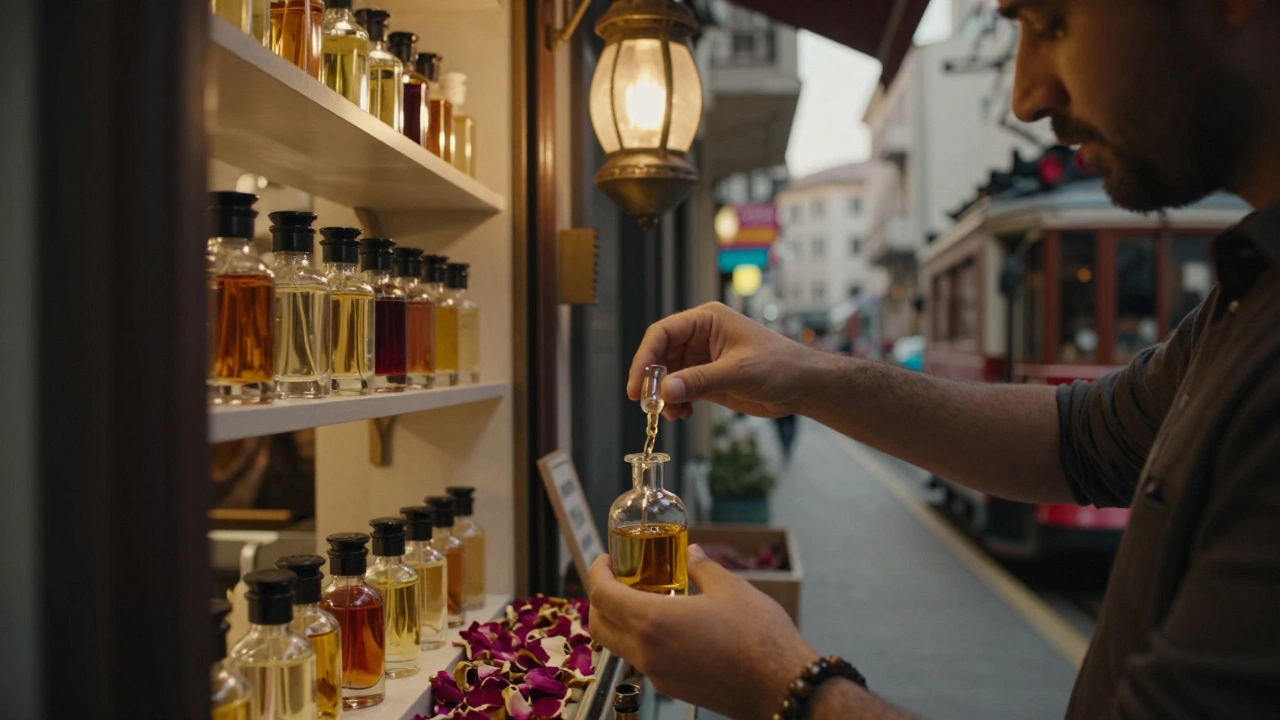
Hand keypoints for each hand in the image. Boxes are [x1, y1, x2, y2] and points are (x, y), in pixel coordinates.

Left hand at [588, 545, 817, 719]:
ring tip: (648, 596)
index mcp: (653, 622)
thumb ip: (703, 568)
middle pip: (599, 624)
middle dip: (601, 597)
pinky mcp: (672, 688)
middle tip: (620, 577)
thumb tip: (692, 552)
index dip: (597, 572)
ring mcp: (657, 675)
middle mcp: (647, 652)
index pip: (601, 595)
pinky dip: (642, 638)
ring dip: (621, 619)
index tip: (607, 560)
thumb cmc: (759, 638)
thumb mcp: (731, 589)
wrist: (781, 687)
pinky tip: (671, 622)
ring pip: (619, 644)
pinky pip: (642, 660)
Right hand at [627, 302, 821, 419]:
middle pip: (661, 355)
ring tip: (670, 414)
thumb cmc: (780, 366)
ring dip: (664, 396)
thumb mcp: (739, 372)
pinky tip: (682, 415)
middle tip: (647, 405)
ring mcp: (703, 359)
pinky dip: (676, 403)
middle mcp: (700, 337)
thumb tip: (665, 391)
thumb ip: (700, 381)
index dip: (645, 358)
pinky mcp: (708, 379)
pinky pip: (682, 390)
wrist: (803, 385)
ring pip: (669, 376)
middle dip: (652, 381)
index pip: (663, 333)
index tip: (637, 385)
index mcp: (706, 321)